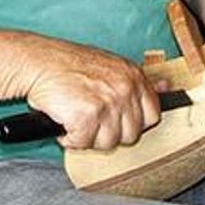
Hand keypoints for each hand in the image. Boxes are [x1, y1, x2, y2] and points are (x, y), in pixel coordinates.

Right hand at [22, 40, 161, 150]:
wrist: (37, 61)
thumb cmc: (68, 66)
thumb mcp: (110, 66)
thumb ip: (135, 82)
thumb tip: (167, 87)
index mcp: (133, 76)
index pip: (153, 115)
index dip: (133, 122)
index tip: (116, 119)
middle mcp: (125, 88)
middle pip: (131, 134)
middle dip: (108, 131)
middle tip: (89, 116)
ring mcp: (108, 102)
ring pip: (108, 142)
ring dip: (88, 135)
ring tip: (75, 115)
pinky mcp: (87, 115)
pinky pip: (84, 142)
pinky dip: (70, 138)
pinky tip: (64, 120)